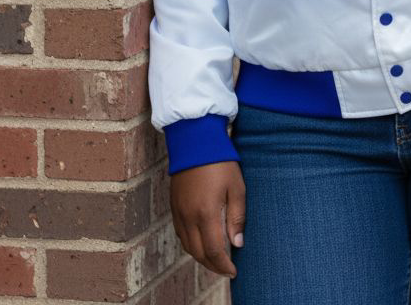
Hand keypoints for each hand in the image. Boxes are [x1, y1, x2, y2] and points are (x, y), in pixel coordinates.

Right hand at [170, 160, 245, 278]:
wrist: (195, 140)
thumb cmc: (220, 161)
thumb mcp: (236, 187)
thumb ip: (237, 217)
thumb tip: (236, 244)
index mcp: (206, 213)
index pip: (214, 251)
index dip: (223, 266)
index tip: (233, 271)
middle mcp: (189, 217)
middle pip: (199, 253)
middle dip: (213, 266)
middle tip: (226, 269)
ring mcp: (179, 212)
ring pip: (188, 246)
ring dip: (201, 257)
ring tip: (216, 259)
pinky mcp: (174, 205)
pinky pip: (180, 234)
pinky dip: (191, 244)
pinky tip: (201, 241)